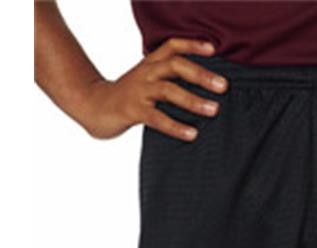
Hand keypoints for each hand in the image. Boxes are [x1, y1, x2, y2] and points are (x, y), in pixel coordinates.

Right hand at [79, 38, 227, 140]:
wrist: (93, 107)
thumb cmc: (127, 97)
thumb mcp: (146, 82)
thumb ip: (168, 81)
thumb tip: (203, 92)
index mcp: (150, 65)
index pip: (171, 47)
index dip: (192, 44)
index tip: (213, 49)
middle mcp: (145, 74)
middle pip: (175, 65)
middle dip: (201, 75)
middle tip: (224, 86)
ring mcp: (138, 91)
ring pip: (168, 90)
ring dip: (193, 100)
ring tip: (214, 109)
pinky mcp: (132, 111)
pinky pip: (157, 118)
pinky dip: (176, 126)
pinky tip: (192, 134)